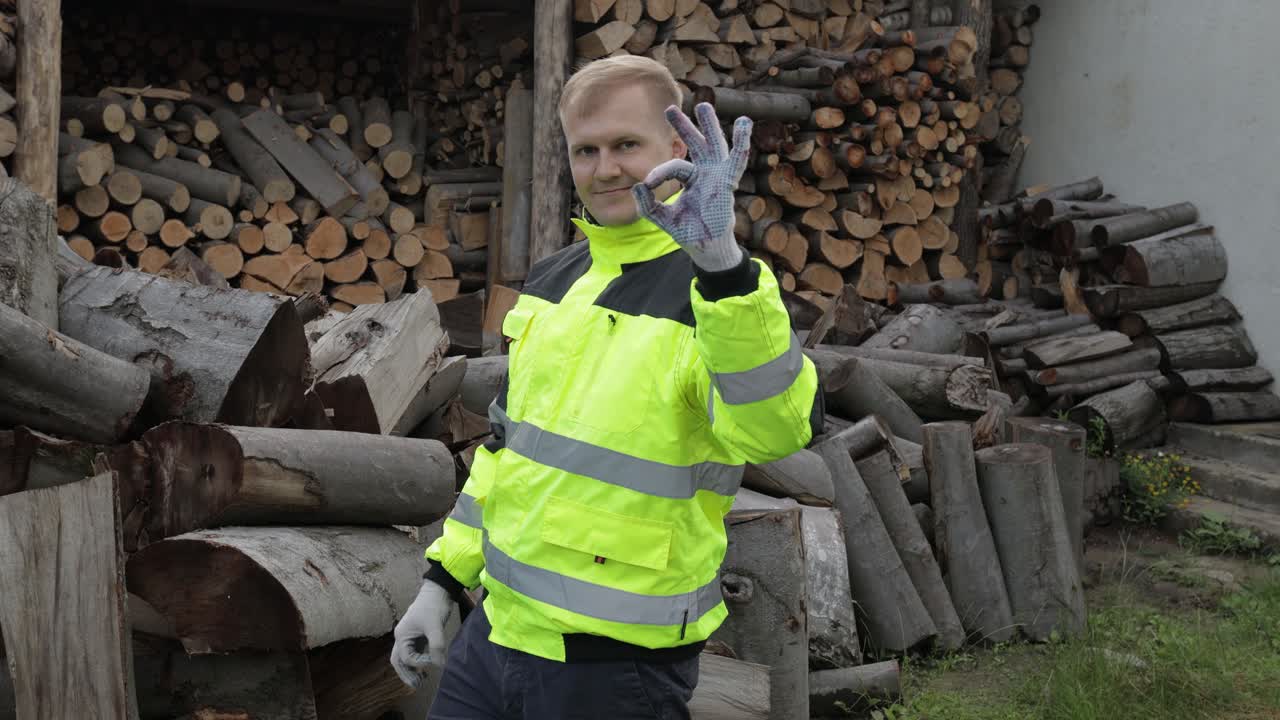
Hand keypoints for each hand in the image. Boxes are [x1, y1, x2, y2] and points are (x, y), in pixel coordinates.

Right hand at [389, 579, 454, 687]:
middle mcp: (402, 638)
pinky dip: (417, 663)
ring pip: (405, 659)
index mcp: (401, 635)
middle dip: (406, 674)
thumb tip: (439, 665)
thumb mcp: (435, 626)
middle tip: (418, 685)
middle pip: (398, 662)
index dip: (419, 663)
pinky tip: (426, 669)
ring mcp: (409, 637)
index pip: (406, 658)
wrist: (438, 590)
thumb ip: (436, 646)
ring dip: (411, 671)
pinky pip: (413, 654)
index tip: (433, 660)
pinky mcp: (418, 636)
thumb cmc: (433, 606)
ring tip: (422, 681)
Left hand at [632, 102, 751, 271]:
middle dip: (684, 126)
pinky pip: (736, 160)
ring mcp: (717, 176)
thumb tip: (636, 186)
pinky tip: (744, 123)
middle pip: (696, 144)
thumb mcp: (662, 217)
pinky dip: (741, 142)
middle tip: (670, 108)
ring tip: (703, 105)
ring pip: (714, 145)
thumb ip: (647, 204)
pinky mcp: (727, 183)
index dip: (660, 172)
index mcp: (691, 179)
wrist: (705, 249)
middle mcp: (705, 174)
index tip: (647, 183)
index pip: (675, 166)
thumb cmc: (687, 232)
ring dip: (709, 125)